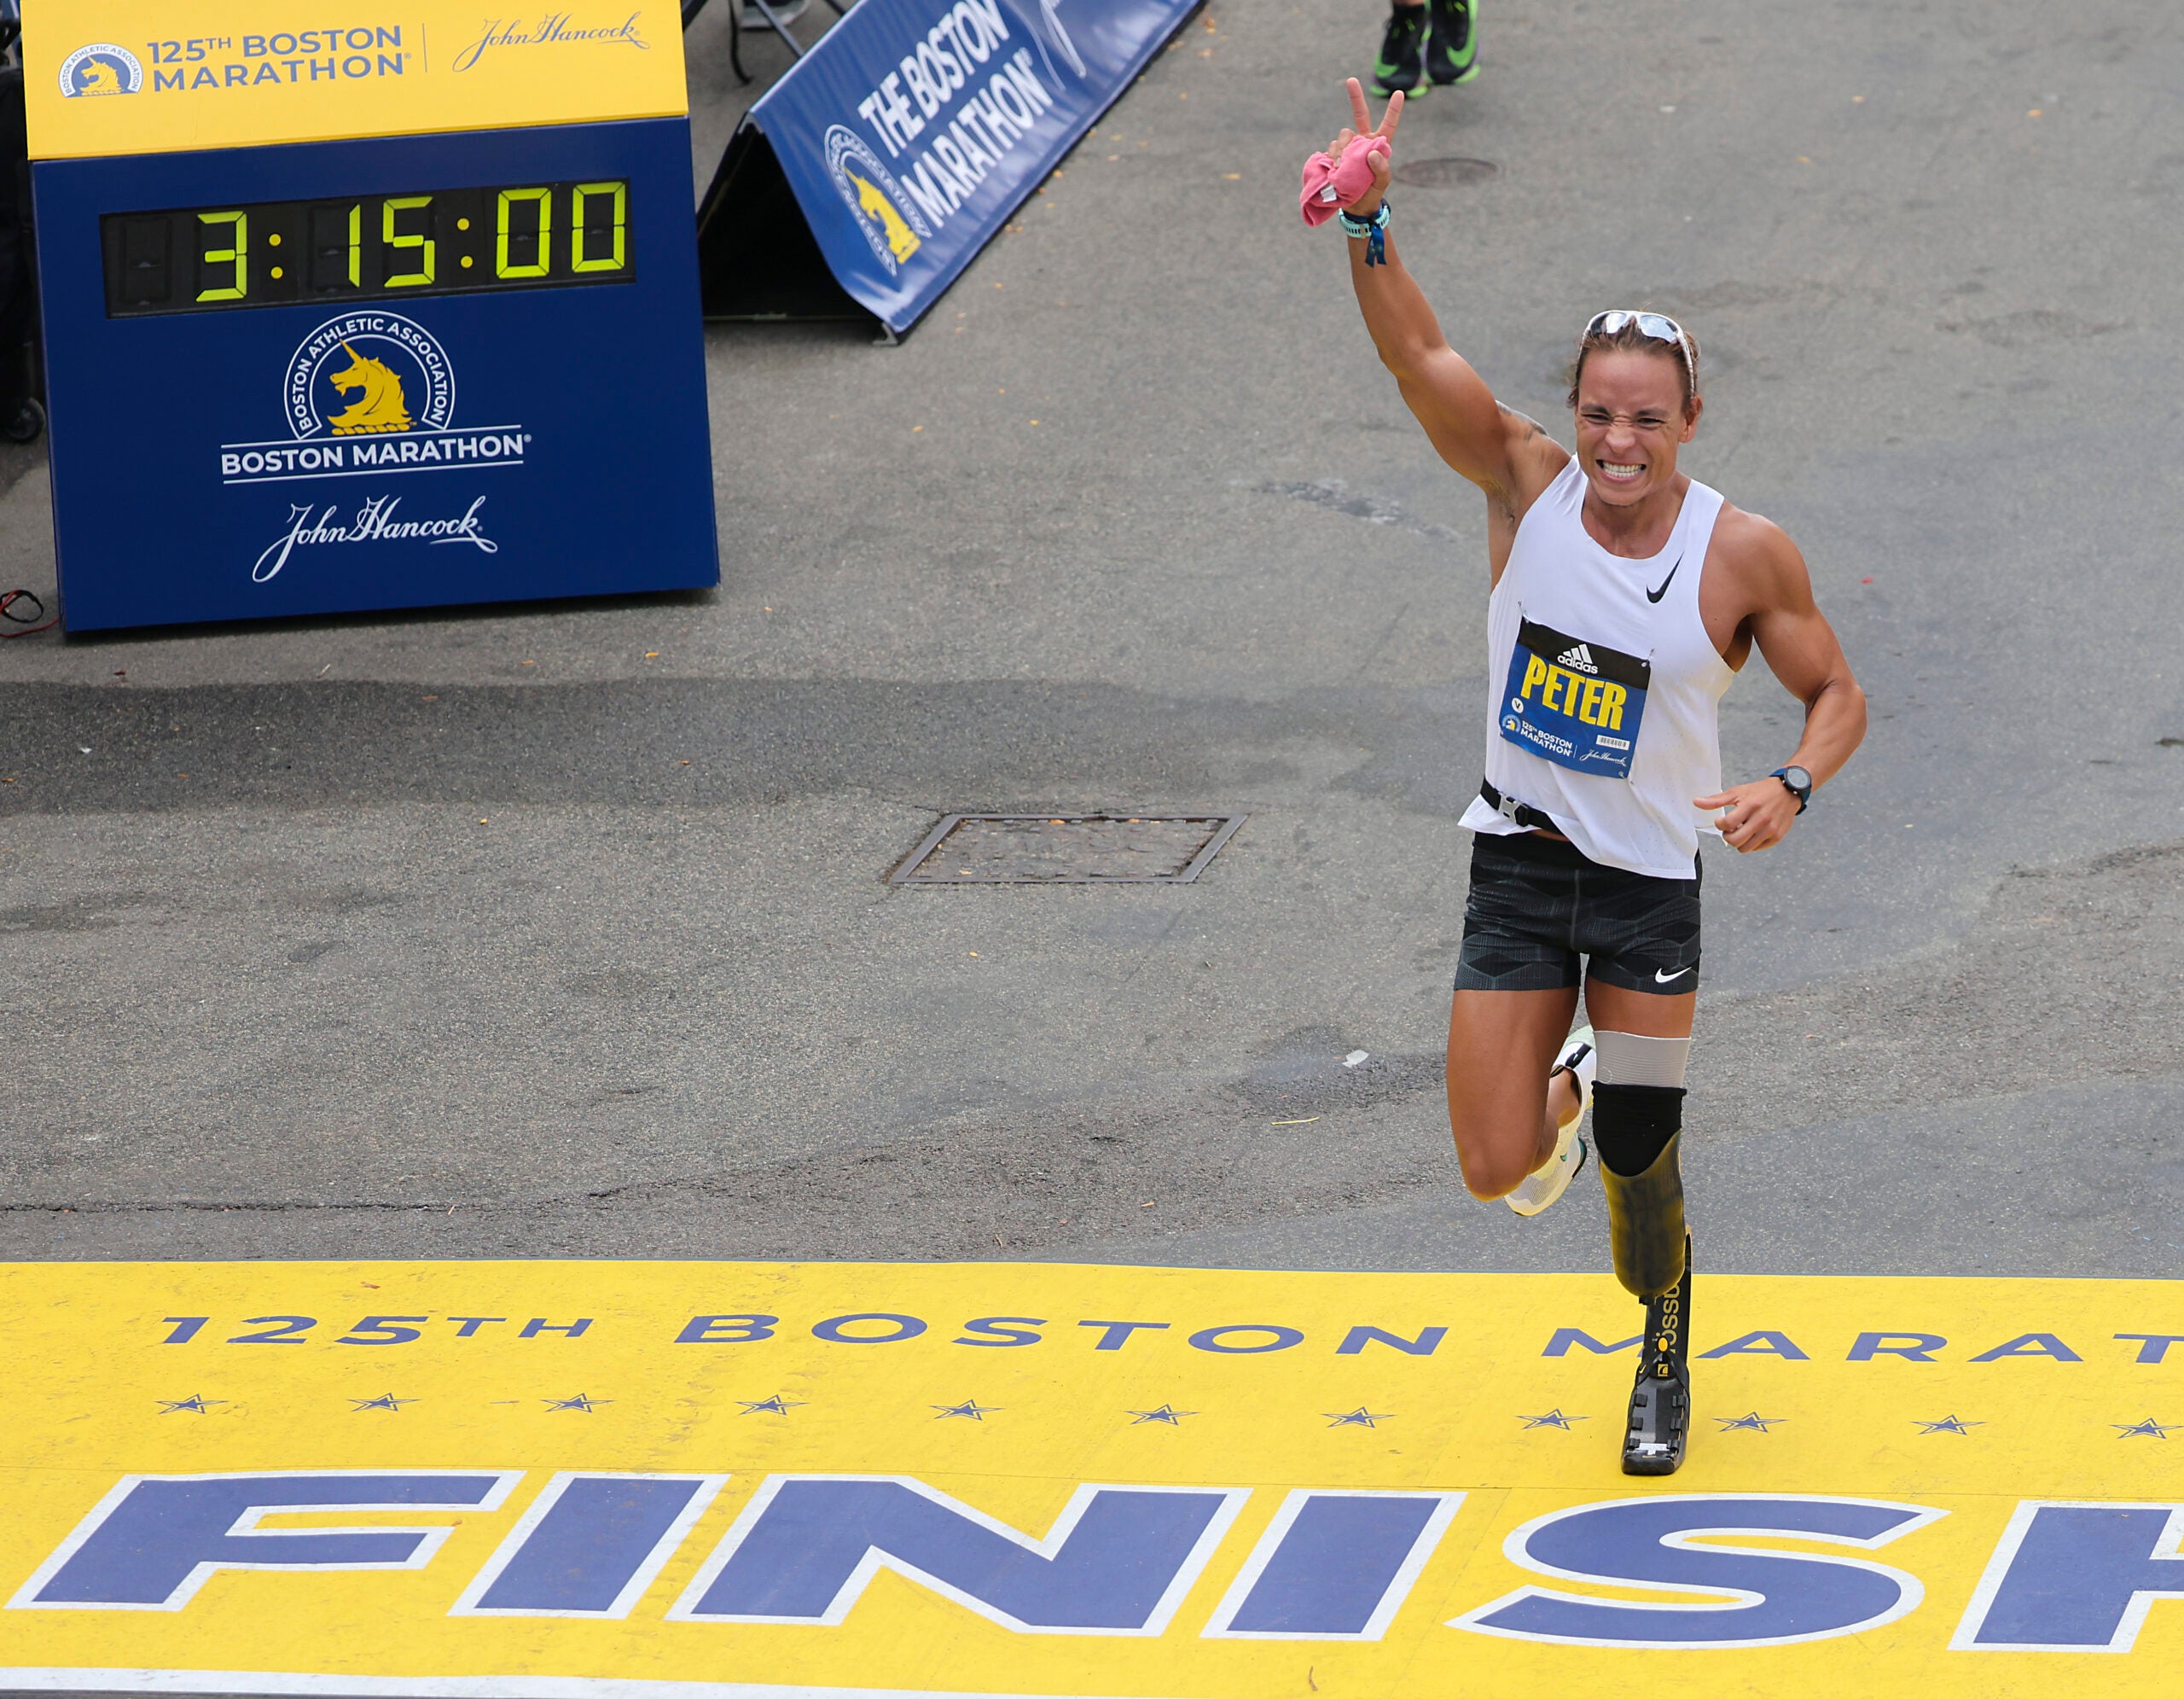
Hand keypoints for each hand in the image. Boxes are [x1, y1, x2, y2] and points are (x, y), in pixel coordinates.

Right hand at [1332, 77, 1400, 213]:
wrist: (1354, 206)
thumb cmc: (1372, 192)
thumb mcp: (1383, 183)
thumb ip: (1382, 168)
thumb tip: (1371, 151)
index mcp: (1378, 144)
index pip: (1388, 124)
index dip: (1393, 109)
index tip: (1399, 93)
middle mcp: (1362, 141)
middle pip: (1360, 115)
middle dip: (1355, 97)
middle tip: (1351, 80)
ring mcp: (1347, 147)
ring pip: (1342, 135)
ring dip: (1341, 148)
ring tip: (1341, 166)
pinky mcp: (1334, 156)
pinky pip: (1331, 149)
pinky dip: (1332, 157)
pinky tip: (1334, 169)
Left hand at [1693, 776, 1801, 852]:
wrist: (1788, 791)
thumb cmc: (1760, 792)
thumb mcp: (1738, 792)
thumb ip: (1716, 800)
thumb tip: (1696, 802)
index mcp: (1750, 805)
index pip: (1727, 824)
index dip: (1719, 824)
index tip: (1721, 820)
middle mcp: (1762, 818)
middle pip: (1735, 840)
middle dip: (1727, 836)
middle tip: (1729, 829)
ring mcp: (1771, 829)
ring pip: (1745, 848)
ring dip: (1738, 842)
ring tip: (1740, 831)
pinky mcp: (1777, 836)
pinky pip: (1757, 848)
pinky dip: (1751, 843)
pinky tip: (1751, 832)